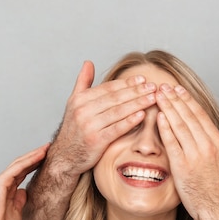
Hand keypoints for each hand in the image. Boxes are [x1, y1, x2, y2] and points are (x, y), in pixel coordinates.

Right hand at [0, 144, 48, 219]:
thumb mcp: (18, 212)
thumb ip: (21, 201)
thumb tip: (25, 192)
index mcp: (9, 190)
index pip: (24, 172)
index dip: (36, 164)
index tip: (49, 158)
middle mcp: (4, 183)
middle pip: (22, 165)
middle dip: (36, 156)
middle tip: (50, 148)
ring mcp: (1, 182)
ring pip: (20, 163)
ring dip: (34, 154)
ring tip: (47, 148)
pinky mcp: (0, 183)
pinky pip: (17, 168)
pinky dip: (29, 161)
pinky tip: (39, 155)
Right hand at [49, 60, 157, 176]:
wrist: (65, 157)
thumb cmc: (74, 129)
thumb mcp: (74, 103)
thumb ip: (83, 82)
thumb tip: (88, 63)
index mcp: (80, 99)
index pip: (108, 88)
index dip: (127, 83)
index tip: (142, 79)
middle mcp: (83, 110)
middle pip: (115, 98)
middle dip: (136, 91)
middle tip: (153, 87)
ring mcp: (89, 125)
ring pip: (118, 111)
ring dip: (137, 103)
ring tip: (152, 98)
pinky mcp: (96, 141)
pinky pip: (117, 128)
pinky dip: (130, 121)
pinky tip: (142, 115)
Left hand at [155, 83, 218, 219]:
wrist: (215, 209)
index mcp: (218, 142)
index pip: (200, 115)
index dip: (188, 100)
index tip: (178, 90)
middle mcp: (207, 146)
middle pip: (188, 116)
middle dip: (174, 98)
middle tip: (163, 86)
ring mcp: (194, 156)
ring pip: (179, 125)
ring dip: (168, 107)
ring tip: (158, 95)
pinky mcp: (181, 166)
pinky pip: (171, 142)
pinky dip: (165, 128)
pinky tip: (159, 116)